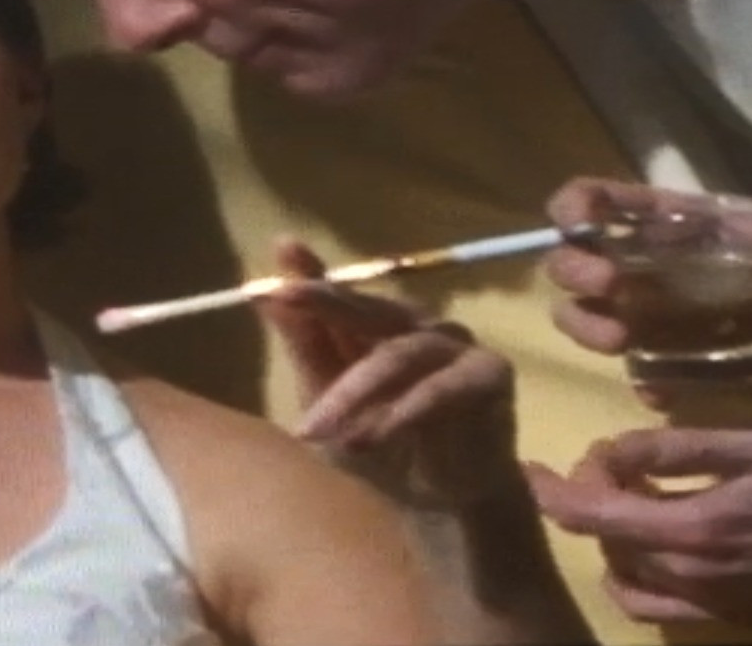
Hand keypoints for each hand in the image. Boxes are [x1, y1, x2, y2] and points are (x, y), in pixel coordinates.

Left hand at [252, 238, 517, 507]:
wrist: (442, 503)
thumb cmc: (384, 446)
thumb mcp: (328, 401)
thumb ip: (304, 346)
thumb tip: (263, 293)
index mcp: (379, 324)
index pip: (343, 291)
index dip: (312, 271)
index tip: (282, 248)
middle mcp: (418, 323)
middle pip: (370, 310)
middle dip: (325, 305)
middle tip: (286, 298)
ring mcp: (456, 345)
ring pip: (398, 355)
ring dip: (354, 392)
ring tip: (315, 431)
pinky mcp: (489, 375)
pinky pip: (441, 390)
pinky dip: (403, 413)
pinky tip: (371, 438)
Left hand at [526, 424, 751, 621]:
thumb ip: (680, 445)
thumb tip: (617, 448)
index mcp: (701, 527)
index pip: (599, 516)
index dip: (555, 493)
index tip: (531, 469)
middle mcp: (702, 577)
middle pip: (609, 546)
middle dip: (590, 503)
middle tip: (606, 463)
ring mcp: (721, 604)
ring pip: (631, 581)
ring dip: (613, 541)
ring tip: (629, 498)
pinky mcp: (740, 615)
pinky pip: (665, 610)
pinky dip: (640, 580)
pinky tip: (650, 546)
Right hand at [544, 177, 751, 362]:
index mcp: (675, 220)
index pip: (599, 199)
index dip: (575, 207)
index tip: (582, 227)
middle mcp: (650, 261)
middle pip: (574, 258)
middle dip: (574, 272)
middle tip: (610, 289)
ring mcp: (658, 310)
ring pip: (586, 312)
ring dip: (586, 325)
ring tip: (620, 342)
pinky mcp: (677, 354)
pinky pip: (637, 369)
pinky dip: (640, 382)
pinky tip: (661, 394)